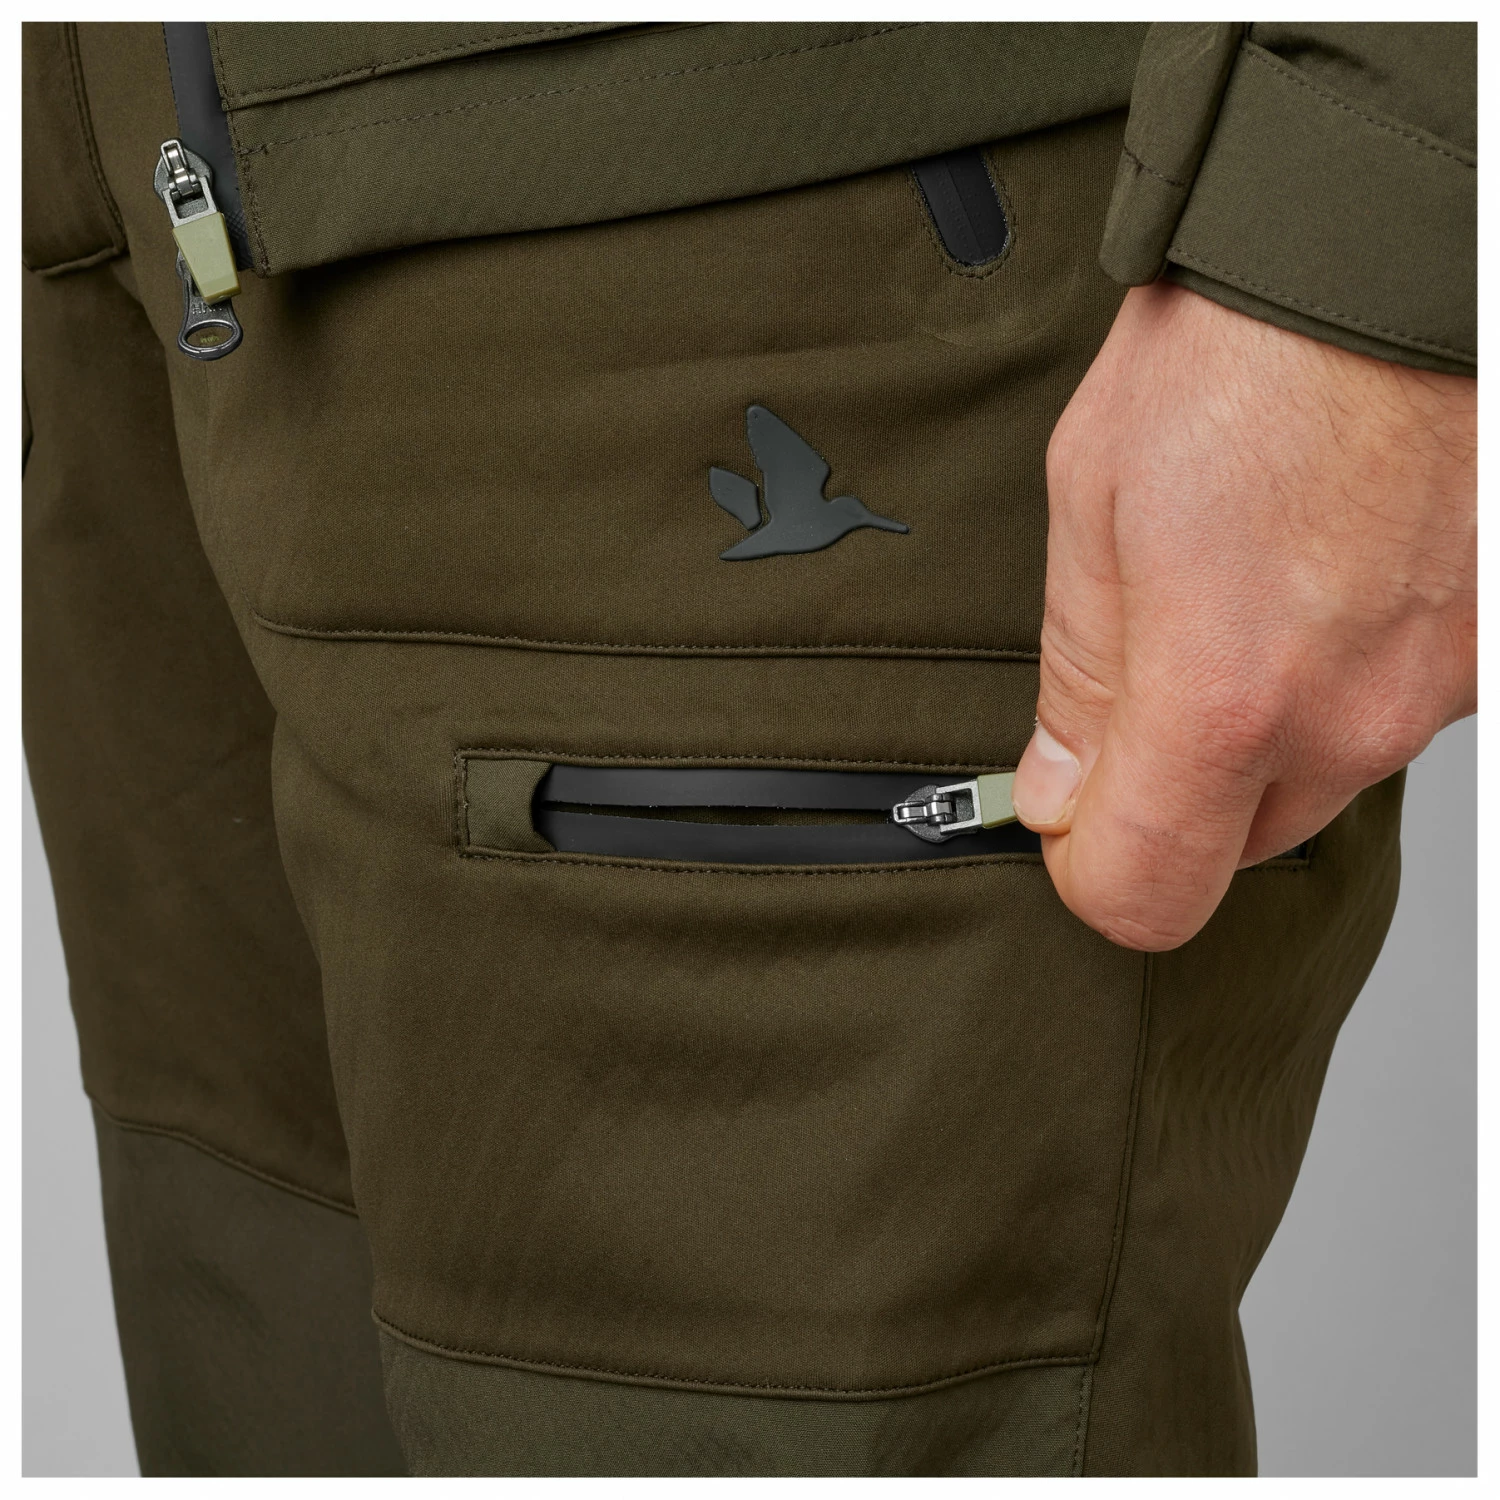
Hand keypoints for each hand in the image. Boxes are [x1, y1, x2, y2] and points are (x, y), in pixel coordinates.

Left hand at [1012, 282, 1475, 950]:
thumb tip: (1060, 792)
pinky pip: (1395, 707)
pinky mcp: (1494, 646)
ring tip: (1255, 583)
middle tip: (1160, 662)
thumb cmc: (1241, 349)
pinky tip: (1330, 568)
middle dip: (1181, 790)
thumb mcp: (1095, 502)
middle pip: (1237, 846)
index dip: (1090, 869)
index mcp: (1226, 694)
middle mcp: (1352, 715)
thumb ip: (1079, 678)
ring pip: (1322, 774)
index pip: (1145, 895)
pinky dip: (1350, 669)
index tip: (1074, 813)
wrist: (1400, 245)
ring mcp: (1442, 686)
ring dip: (1272, 722)